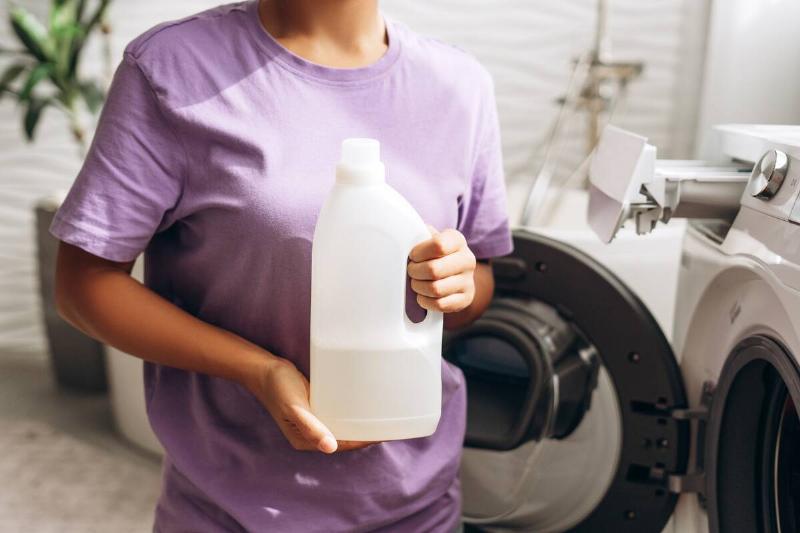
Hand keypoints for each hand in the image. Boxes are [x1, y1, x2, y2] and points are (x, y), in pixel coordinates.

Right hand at [243, 355, 375, 452]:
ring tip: (378, 416)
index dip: (362, 441)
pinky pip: (335, 415)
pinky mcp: (314, 409)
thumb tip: (330, 448)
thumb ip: (311, 426)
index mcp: (306, 440)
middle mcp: (311, 435)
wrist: (264, 369)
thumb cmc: (279, 386)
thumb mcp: (294, 406)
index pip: (342, 445)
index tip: (383, 434)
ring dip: (357, 424)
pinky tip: (359, 406)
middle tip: (387, 423)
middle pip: (343, 438)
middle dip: (364, 434)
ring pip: (341, 427)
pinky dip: (348, 414)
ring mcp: (313, 422)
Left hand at [408, 227, 475, 312]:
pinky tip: (423, 295)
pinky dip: (426, 301)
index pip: (438, 245)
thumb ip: (417, 234)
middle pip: (434, 270)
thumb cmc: (433, 253)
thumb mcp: (427, 238)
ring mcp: (468, 280)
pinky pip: (440, 305)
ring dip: (419, 287)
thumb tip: (403, 234)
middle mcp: (467, 259)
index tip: (413, 256)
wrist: (453, 272)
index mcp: (457, 240)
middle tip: (411, 271)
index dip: (419, 253)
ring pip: (435, 289)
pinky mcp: (466, 298)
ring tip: (416, 282)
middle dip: (415, 272)